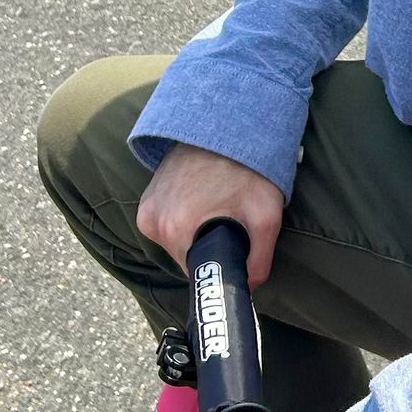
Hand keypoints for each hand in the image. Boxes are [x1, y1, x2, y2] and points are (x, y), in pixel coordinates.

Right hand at [137, 142, 284, 290]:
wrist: (224, 124)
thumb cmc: (247, 168)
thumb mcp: (266, 216)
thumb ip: (259, 262)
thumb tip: (250, 287)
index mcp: (176, 231)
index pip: (198, 274)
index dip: (219, 266)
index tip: (233, 249)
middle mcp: (153, 223)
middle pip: (186, 257)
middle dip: (209, 246)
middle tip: (230, 220)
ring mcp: (146, 210)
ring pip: (176, 241)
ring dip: (196, 231)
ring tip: (217, 206)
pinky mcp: (145, 198)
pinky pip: (167, 224)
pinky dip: (184, 218)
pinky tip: (203, 199)